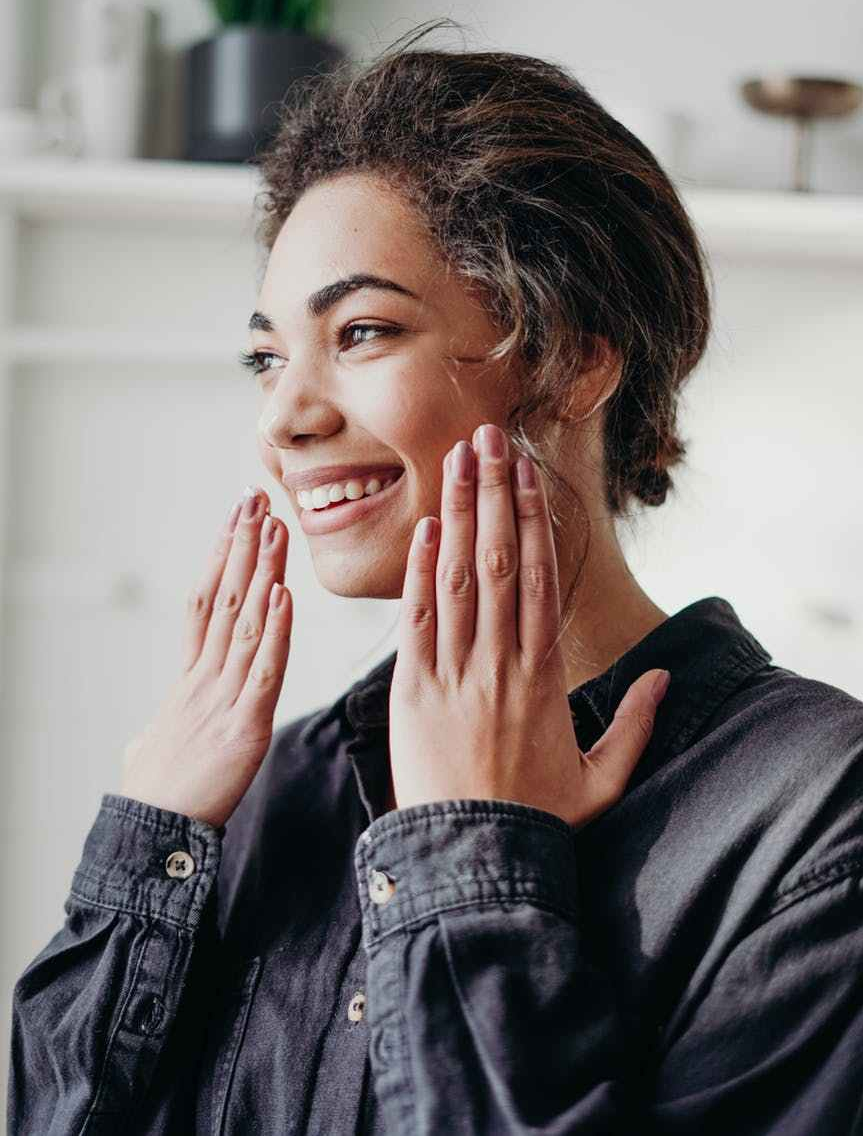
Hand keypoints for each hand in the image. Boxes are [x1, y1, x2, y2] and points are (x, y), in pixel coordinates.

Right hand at [120, 486, 292, 828]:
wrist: (150, 836)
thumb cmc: (154, 794)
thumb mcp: (150, 751)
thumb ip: (157, 732)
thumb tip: (145, 737)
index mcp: (188, 680)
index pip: (204, 605)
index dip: (220, 560)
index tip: (233, 522)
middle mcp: (204, 678)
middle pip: (225, 599)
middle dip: (242, 547)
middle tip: (256, 500)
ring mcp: (222, 699)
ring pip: (246, 623)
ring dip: (263, 572)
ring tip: (275, 527)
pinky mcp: (244, 727)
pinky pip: (264, 671)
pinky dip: (277, 631)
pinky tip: (285, 595)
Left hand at [388, 423, 669, 828]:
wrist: (475, 859)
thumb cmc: (537, 818)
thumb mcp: (601, 778)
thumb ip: (634, 726)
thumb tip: (664, 678)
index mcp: (545, 675)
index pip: (540, 579)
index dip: (532, 520)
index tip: (527, 473)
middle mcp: (503, 662)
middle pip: (500, 561)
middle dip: (493, 494)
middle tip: (488, 437)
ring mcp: (457, 673)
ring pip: (461, 579)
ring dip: (458, 514)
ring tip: (457, 461)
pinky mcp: (414, 691)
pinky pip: (419, 622)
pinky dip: (422, 573)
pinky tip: (426, 528)